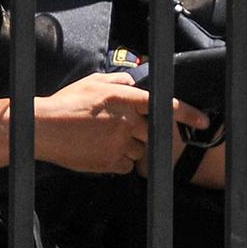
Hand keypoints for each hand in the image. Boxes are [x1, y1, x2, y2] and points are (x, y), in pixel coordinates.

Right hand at [34, 70, 208, 175]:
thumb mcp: (94, 82)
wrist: (43, 129)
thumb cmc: (66, 104)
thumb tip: (137, 82)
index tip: (203, 122)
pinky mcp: (110, 162)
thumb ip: (121, 81)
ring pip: (140, 150)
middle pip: (152, 131)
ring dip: (130, 146)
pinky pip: (126, 165)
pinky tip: (99, 150)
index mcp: (124, 99)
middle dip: (142, 131)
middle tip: (118, 128)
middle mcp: (126, 121)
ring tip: (103, 138)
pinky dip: (118, 160)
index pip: (165, 105)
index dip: (188, 114)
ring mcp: (119, 144)